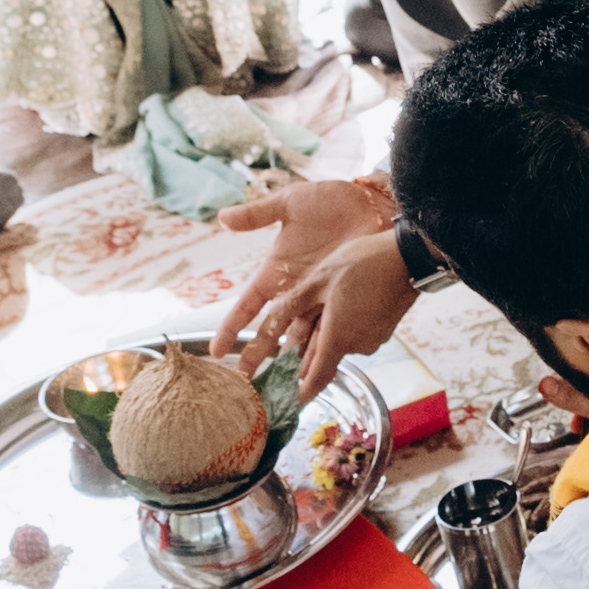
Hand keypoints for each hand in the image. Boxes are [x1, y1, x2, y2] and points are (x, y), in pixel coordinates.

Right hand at [210, 178, 409, 388]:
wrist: (372, 202)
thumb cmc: (330, 200)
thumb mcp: (290, 203)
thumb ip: (258, 214)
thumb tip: (222, 218)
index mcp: (276, 270)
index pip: (248, 305)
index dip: (232, 327)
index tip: (217, 349)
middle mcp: (296, 289)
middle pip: (271, 330)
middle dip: (256, 356)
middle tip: (243, 383)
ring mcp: (321, 297)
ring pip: (302, 336)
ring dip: (292, 360)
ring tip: (281, 388)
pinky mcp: (346, 298)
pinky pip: (333, 328)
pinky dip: (326, 349)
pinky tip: (319, 371)